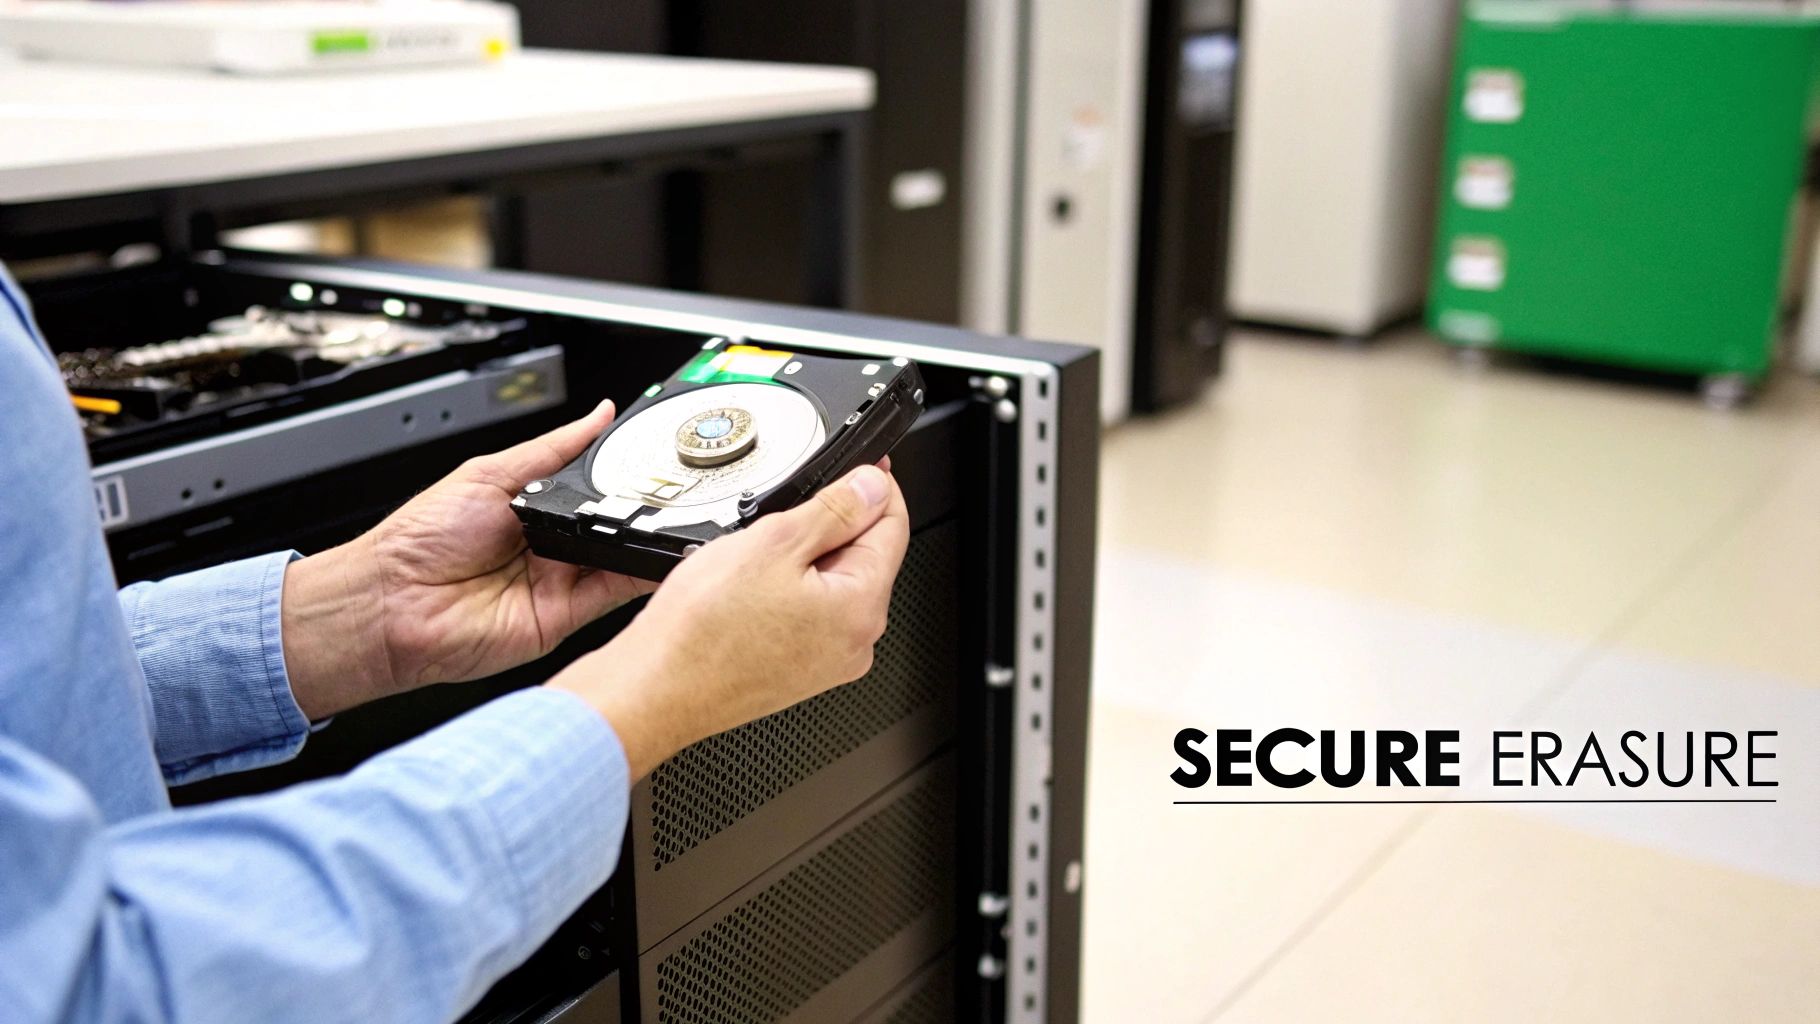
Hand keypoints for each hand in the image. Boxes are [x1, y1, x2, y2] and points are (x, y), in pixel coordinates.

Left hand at [282, 401, 654, 718]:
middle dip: (643, 507)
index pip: (598, 488)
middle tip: (672, 489)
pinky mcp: (565, 617)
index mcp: (535, 509)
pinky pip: (614, 593)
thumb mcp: (492, 472)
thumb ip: (553, 449)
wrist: (391, 603)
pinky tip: (658, 552)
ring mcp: (560, 582)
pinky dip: (641, 573)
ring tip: (676, 517)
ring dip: (648, 540)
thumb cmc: (419, 540)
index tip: (659, 458)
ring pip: (623, 557)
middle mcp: (552, 547)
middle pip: (615, 524)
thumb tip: (598, 415)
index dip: (628, 474)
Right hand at [549, 462, 909, 777]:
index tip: (861, 466)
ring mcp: (828, 662)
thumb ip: (836, 509)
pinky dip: (789, 591)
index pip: (894, 528)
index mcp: (861, 609)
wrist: (657, 688)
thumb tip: (874, 487)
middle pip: (865, 557)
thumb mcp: (774, 543)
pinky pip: (810, 615)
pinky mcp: (800, 672)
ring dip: (807, 559)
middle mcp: (855, 643)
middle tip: (784, 517)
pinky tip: (749, 591)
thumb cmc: (703, 630)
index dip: (876, 486)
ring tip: (756, 560)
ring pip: (833, 585)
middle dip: (834, 526)